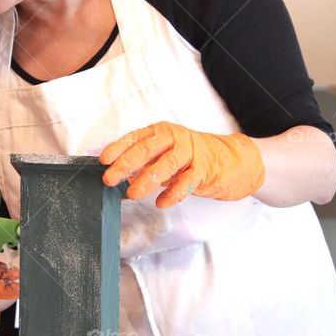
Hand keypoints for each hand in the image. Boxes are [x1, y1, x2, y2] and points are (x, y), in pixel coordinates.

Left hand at [99, 122, 265, 207]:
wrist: (232, 160)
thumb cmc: (193, 158)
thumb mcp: (166, 155)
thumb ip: (146, 163)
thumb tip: (119, 177)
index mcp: (161, 132)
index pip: (134, 138)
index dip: (117, 149)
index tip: (103, 161)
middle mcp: (175, 138)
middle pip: (145, 150)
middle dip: (125, 166)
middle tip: (110, 180)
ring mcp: (191, 152)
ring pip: (165, 164)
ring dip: (146, 180)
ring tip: (132, 193)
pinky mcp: (204, 168)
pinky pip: (186, 182)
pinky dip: (172, 194)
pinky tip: (162, 203)